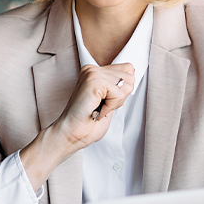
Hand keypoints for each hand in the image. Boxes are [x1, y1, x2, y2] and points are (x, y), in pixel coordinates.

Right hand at [19, 63, 136, 185]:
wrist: (71, 134)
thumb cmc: (87, 123)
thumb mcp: (110, 101)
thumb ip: (119, 86)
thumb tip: (133, 74)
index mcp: (95, 72)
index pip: (127, 69)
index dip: (123, 90)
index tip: (105, 102)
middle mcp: (92, 69)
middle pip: (130, 77)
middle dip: (120, 96)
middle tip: (101, 106)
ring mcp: (92, 73)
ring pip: (126, 85)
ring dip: (115, 103)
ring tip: (98, 108)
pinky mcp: (94, 81)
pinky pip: (118, 93)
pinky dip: (111, 106)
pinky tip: (97, 110)